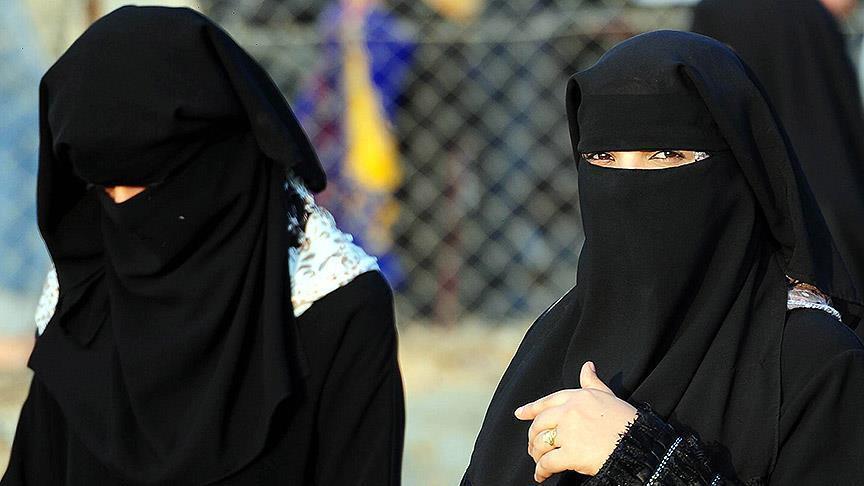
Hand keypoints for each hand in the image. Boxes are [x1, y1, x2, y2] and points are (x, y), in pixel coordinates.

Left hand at [514, 361, 636, 482]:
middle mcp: (570, 412)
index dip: (531, 409)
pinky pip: (547, 462)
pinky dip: (541, 471)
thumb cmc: (627, 422)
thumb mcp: (609, 397)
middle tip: (532, 447)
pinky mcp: (571, 453)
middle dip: (532, 436)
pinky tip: (541, 476)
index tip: (519, 414)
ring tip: (538, 462)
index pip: (548, 401)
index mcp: (578, 397)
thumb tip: (587, 366)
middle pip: (539, 423)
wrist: (639, 445)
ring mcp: (569, 432)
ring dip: (536, 454)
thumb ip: (593, 383)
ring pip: (540, 443)